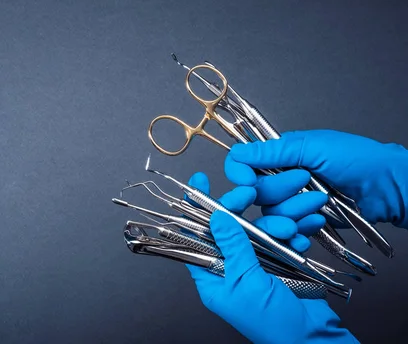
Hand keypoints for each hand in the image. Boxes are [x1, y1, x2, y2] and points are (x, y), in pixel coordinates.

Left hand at [186, 172, 358, 343]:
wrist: (314, 339)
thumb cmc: (272, 324)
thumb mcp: (246, 282)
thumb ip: (233, 246)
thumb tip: (216, 216)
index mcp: (212, 275)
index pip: (196, 236)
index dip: (196, 209)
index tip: (198, 183)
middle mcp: (230, 267)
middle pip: (228, 226)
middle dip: (240, 209)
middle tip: (248, 193)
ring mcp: (256, 264)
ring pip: (258, 230)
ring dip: (275, 224)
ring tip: (290, 229)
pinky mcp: (280, 263)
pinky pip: (281, 240)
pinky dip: (293, 236)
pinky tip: (301, 239)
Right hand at [225, 129, 407, 228]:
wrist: (387, 188)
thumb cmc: (358, 159)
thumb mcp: (313, 147)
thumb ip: (273, 151)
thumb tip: (239, 152)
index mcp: (278, 156)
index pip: (242, 164)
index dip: (240, 174)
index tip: (249, 182)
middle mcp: (280, 179)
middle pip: (256, 193)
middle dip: (281, 191)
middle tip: (306, 181)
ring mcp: (291, 202)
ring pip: (271, 215)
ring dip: (296, 211)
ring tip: (321, 202)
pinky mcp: (303, 223)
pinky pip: (287, 233)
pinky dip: (300, 231)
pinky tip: (317, 222)